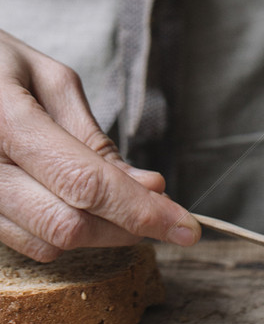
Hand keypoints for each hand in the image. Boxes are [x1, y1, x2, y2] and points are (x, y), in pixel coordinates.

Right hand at [0, 30, 200, 260]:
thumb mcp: (50, 80)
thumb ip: (93, 138)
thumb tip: (149, 186)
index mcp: (7, 120)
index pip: (85, 183)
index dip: (141, 211)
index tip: (186, 227)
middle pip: (68, 225)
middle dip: (125, 228)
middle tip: (162, 216)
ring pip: (47, 242)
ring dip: (97, 234)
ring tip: (119, 204)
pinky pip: (23, 242)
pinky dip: (61, 232)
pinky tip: (76, 205)